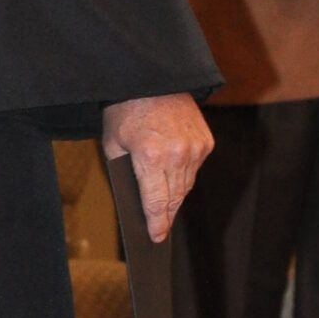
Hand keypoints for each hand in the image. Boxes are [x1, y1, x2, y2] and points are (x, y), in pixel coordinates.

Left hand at [100, 92, 211, 243]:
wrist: (152, 79)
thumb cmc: (125, 111)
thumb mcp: (113, 144)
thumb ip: (124, 173)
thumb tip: (135, 200)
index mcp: (151, 157)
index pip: (156, 202)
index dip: (156, 223)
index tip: (156, 238)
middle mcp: (177, 155)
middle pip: (174, 198)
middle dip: (166, 214)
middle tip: (159, 228)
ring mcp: (195, 149)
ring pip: (186, 185)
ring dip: (175, 196)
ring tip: (165, 207)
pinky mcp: (205, 142)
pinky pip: (195, 169)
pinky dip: (184, 175)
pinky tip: (174, 178)